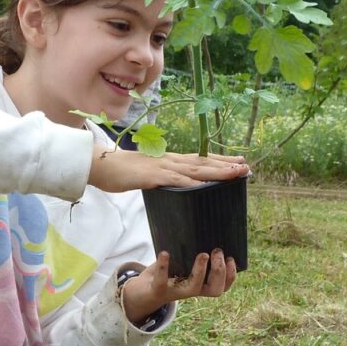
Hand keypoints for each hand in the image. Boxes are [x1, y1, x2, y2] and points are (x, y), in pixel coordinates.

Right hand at [90, 148, 248, 192]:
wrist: (100, 165)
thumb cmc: (122, 172)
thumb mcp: (148, 176)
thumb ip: (163, 179)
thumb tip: (176, 186)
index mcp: (170, 161)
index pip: (200, 159)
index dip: (220, 160)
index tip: (238, 162)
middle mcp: (170, 161)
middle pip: (204, 162)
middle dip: (226, 165)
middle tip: (246, 166)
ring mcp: (163, 167)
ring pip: (196, 169)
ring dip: (217, 171)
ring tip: (236, 173)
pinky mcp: (153, 177)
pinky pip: (177, 179)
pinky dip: (193, 181)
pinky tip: (206, 184)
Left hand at [121, 250, 236, 323]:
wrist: (143, 292)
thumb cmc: (167, 274)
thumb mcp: (183, 263)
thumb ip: (192, 252)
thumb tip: (204, 227)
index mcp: (201, 285)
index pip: (223, 286)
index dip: (231, 275)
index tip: (231, 258)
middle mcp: (193, 290)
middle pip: (215, 290)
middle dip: (220, 271)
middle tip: (217, 252)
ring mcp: (177, 292)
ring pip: (195, 288)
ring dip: (201, 270)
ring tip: (202, 254)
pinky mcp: (159, 290)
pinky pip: (162, 280)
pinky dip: (164, 266)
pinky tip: (165, 252)